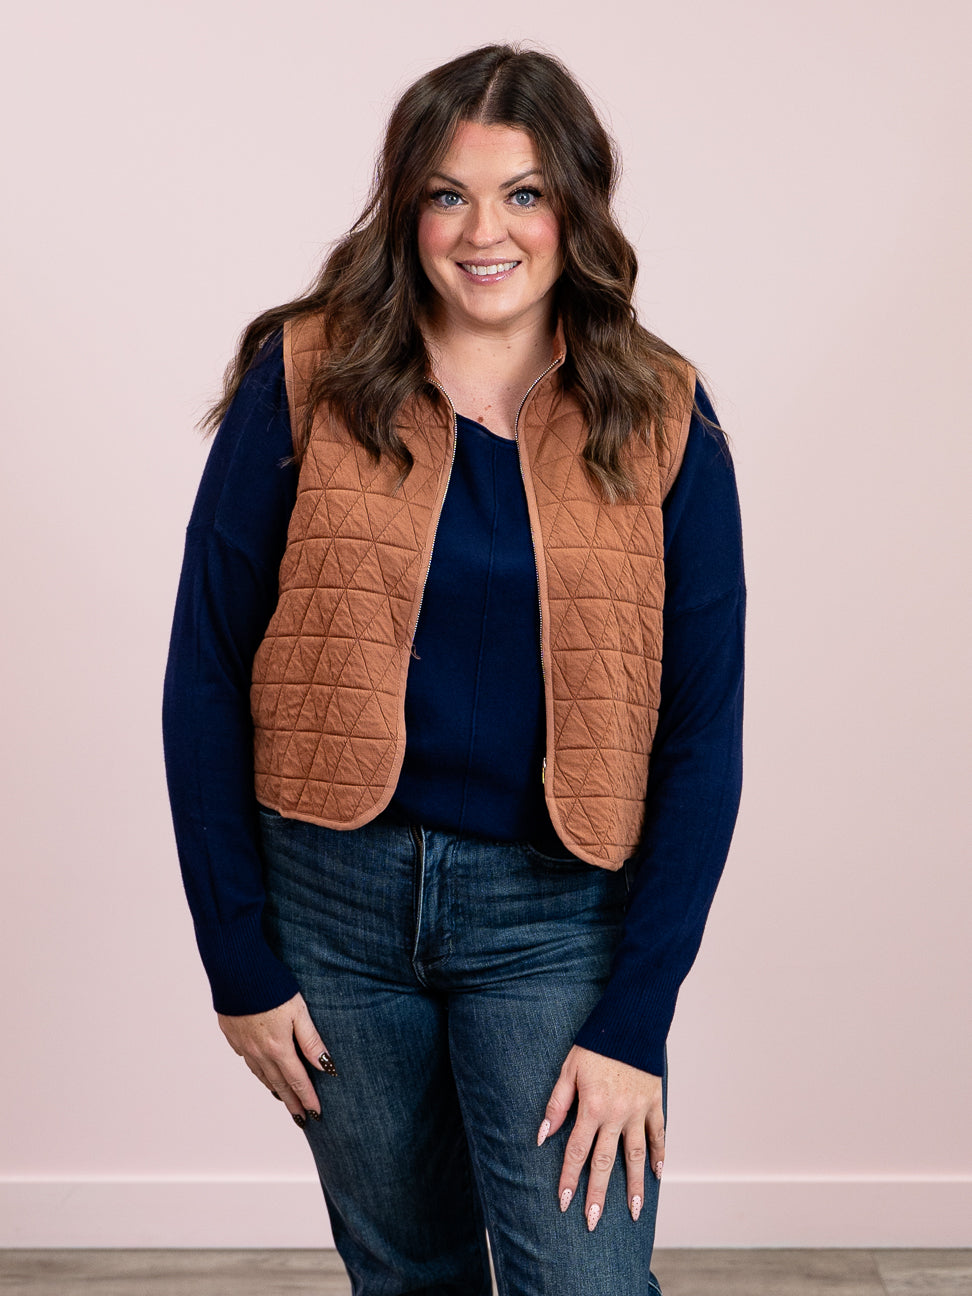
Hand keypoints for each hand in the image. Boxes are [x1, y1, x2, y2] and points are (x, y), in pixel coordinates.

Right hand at [218, 992, 333, 1127]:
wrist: (235, 971)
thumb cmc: (272, 987)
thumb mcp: (299, 1011)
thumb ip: (311, 1040)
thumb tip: (326, 1067)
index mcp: (278, 1048)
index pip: (297, 1080)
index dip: (308, 1098)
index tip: (316, 1114)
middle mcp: (259, 1052)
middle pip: (278, 1084)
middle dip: (292, 1102)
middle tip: (302, 1119)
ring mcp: (243, 1046)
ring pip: (261, 1075)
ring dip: (274, 1089)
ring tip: (284, 1099)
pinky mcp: (233, 1036)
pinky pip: (248, 1061)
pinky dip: (258, 1072)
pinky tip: (261, 1072)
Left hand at [537, 1044, 663, 1229]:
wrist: (629, 1021)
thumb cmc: (594, 1045)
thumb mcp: (568, 1070)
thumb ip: (556, 1104)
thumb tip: (542, 1136)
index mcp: (591, 1107)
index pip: (577, 1151)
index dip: (569, 1179)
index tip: (564, 1203)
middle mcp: (615, 1114)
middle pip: (604, 1162)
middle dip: (597, 1194)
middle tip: (592, 1222)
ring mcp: (638, 1110)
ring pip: (635, 1155)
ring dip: (633, 1186)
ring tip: (632, 1212)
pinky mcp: (654, 1102)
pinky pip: (658, 1134)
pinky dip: (659, 1155)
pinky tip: (657, 1176)